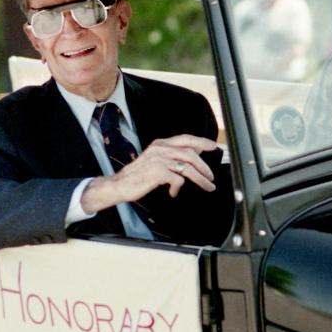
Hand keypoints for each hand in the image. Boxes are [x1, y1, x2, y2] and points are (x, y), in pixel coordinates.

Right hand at [81, 133, 217, 214]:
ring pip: (187, 167)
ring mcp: (159, 160)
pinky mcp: (157, 172)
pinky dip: (178, 187)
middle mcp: (160, 149)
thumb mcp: (154, 160)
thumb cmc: (137, 175)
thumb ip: (171, 156)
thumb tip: (193, 154)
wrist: (119, 185)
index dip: (201, 141)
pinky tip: (173, 192)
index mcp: (160, 144)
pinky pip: (177, 179)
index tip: (213, 146)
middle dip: (204, 166)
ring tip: (207, 186)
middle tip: (211, 177)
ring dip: (200, 179)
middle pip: (190, 153)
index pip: (185, 139)